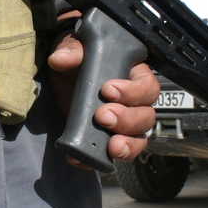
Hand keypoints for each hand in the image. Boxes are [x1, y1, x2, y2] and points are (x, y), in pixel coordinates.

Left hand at [48, 19, 159, 168]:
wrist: (61, 77)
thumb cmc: (78, 57)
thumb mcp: (75, 47)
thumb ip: (72, 50)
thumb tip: (61, 59)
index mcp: (133, 76)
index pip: (146, 86)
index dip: (132, 91)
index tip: (107, 90)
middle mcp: (134, 103)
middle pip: (146, 117)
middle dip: (127, 120)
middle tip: (103, 116)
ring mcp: (123, 125)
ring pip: (137, 140)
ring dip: (126, 145)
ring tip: (111, 147)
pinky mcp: (106, 141)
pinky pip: (110, 157)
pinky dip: (97, 161)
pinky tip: (80, 159)